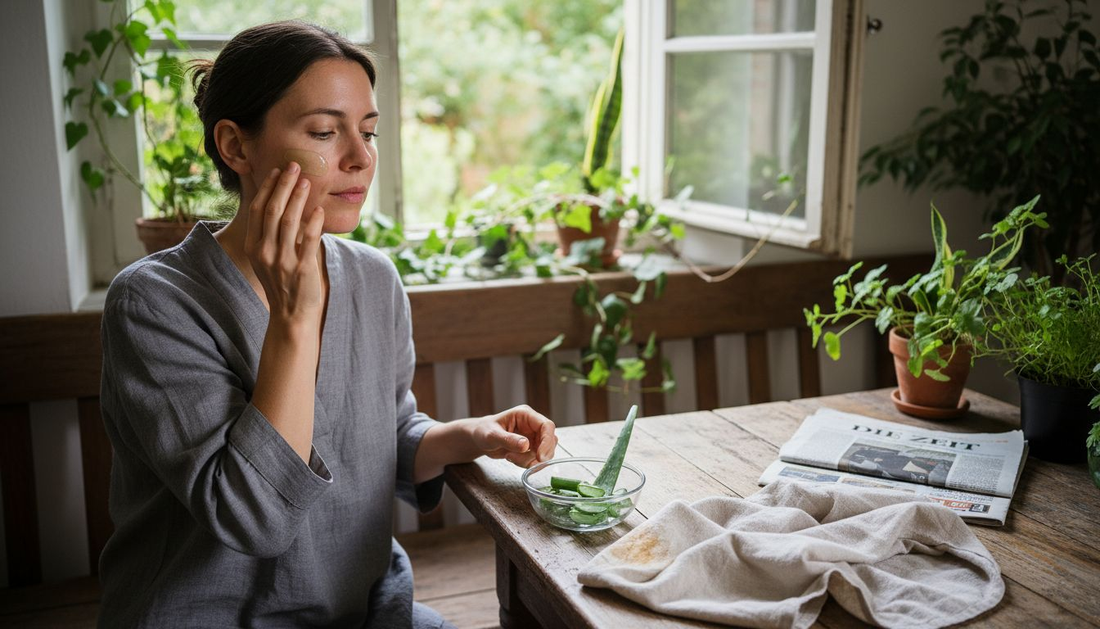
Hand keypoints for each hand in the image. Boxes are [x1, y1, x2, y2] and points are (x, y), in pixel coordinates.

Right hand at [244, 163, 325, 322]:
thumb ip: (273, 233)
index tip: (278, 171)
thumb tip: (284, 203)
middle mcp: (265, 252)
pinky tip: (319, 209)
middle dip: (283, 185)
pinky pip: (308, 241)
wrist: (291, 315)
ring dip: (298, 198)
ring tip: (306, 181)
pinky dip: (313, 223)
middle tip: (294, 166)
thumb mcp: (269, 257)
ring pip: (289, 222)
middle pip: (272, 210)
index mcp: (255, 247)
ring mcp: (283, 261)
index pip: (258, 210)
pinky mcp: (302, 270)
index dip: (268, 187)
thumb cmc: (283, 283)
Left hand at [469, 405, 557, 467]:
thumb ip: (508, 439)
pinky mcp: (531, 447)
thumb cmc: (483, 431)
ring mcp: (533, 436)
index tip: (541, 457)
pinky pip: (537, 458)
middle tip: (525, 462)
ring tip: (510, 457)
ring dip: (530, 460)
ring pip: (545, 451)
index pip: (546, 425)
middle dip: (539, 454)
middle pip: (550, 440)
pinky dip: (527, 463)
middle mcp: (532, 425)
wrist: (479, 438)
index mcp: (525, 415)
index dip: (547, 441)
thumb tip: (526, 445)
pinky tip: (511, 458)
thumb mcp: (492, 435)